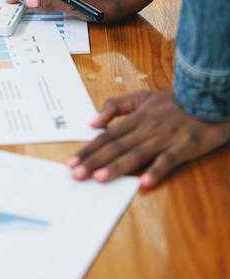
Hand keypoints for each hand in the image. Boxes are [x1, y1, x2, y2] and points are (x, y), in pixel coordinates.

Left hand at [67, 90, 229, 187]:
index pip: (107, 136)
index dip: (89, 149)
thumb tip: (93, 121)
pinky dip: (156, 170)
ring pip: (137, 154)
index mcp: (136, 117)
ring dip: (118, 166)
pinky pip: (168, 160)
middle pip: (117, 146)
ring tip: (100, 178)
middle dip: (95, 161)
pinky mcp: (184, 147)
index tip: (72, 162)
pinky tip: (144, 182)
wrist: (206, 100)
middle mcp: (147, 128)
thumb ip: (116, 105)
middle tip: (77, 175)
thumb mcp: (142, 96)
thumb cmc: (173, 103)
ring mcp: (165, 138)